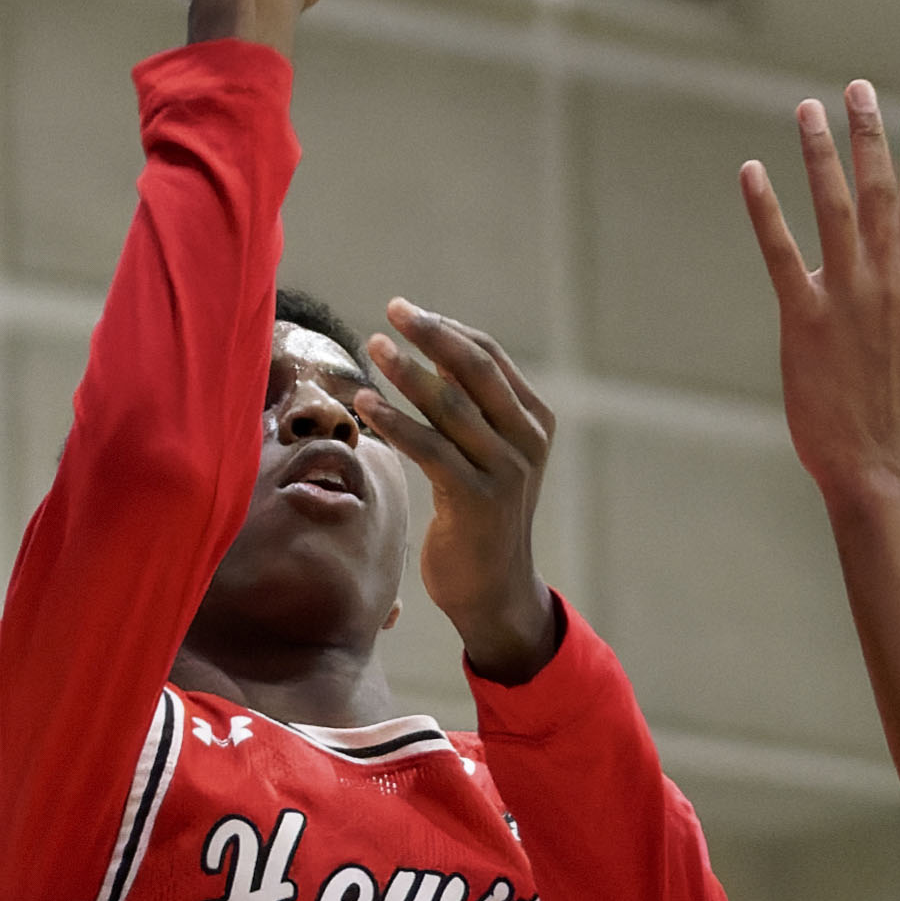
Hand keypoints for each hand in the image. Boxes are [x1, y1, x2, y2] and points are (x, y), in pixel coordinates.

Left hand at [366, 303, 560, 681]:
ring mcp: (505, 472)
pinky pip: (430, 450)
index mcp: (534, 422)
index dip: (446, 329)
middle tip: (391, 310)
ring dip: (406, 373)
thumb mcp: (486, 455)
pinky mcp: (476, 501)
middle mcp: (527, 443)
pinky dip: (396, 422)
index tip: (405, 310)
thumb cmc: (480, 516)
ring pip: (450, 406)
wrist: (494, 589)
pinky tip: (365, 404)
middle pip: (475, 371)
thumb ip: (470, 408)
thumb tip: (431, 348)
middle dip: (430, 335)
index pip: (490, 358)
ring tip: (373, 347)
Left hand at [741, 82, 899, 496]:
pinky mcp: (800, 318)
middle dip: (870, 137)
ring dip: (819, 156)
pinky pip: (780, 254)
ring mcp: (841, 298)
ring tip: (808, 108)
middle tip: (859, 89)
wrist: (872, 466)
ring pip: (832, 211)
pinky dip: (765, 212)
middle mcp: (883, 283)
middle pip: (879, 194)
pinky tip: (751, 171)